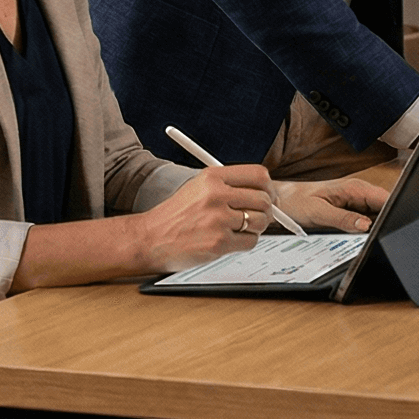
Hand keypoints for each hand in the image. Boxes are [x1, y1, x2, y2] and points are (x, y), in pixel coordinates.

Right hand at [130, 162, 278, 271]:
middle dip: (266, 211)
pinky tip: (230, 241)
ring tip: (241, 229)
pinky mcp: (219, 242)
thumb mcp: (198, 188)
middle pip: (263, 199)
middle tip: (259, 217)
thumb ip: (228, 186)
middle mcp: (216, 195)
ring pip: (260, 221)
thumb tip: (265, 192)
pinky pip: (250, 241)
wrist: (149, 239)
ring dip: (257, 228)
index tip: (269, 196)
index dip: (269, 187)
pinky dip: (245, 243)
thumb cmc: (175, 216)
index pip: (258, 175)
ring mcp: (218, 219)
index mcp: (212, 177)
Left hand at [269, 176, 388, 232]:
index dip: (393, 212)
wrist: (282, 202)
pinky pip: (367, 220)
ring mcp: (357, 201)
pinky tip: (357, 235)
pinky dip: (366, 229)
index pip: (386, 198)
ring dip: (375, 227)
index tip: (390, 229)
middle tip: (373, 238)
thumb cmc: (297, 202)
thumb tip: (366, 226)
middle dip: (385, 222)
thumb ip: (343, 218)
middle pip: (385, 207)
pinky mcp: (352, 210)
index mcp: (355, 188)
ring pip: (378, 215)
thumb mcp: (319, 212)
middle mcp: (359, 192)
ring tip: (358, 235)